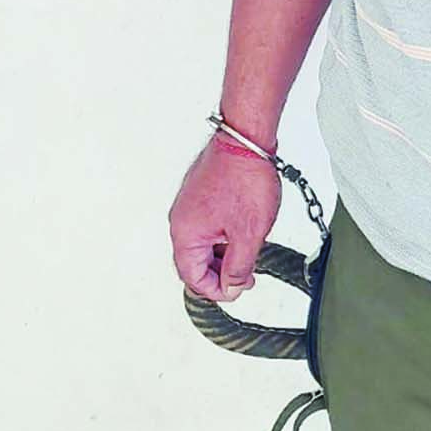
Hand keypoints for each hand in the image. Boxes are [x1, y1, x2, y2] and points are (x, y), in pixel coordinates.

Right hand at [169, 141, 279, 301]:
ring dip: (224, 252)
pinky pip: (208, 224)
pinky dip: (224, 234)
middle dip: (221, 272)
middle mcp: (181, 220)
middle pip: (195, 262)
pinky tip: (244, 228)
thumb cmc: (245, 178)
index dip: (218, 290)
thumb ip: (238, 267)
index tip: (238, 289)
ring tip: (249, 247)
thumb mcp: (248, 234)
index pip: (194, 278)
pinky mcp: (200, 194)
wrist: (246, 139)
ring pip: (203, 243)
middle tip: (246, 274)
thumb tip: (231, 288)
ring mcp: (189, 205)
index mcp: (185, 234)